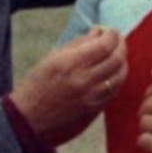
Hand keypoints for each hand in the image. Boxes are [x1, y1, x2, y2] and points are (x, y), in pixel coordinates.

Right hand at [9, 26, 126, 146]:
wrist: (28, 121)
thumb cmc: (36, 87)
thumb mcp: (51, 59)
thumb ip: (77, 44)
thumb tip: (98, 31)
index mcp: (69, 64)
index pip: (104, 45)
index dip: (112, 35)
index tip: (111, 31)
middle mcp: (83, 80)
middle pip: (116, 59)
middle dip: (121, 45)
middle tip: (117, 41)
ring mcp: (91, 97)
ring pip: (120, 76)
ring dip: (122, 62)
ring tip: (117, 55)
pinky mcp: (95, 110)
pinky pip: (114, 90)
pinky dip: (117, 78)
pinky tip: (113, 73)